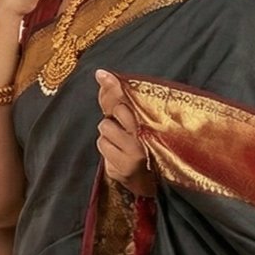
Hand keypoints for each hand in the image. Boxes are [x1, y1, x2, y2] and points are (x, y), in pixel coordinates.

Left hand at [94, 69, 157, 197]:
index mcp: (154, 119)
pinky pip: (103, 145)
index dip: (114, 86)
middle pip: (119, 109)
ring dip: (107, 136)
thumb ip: (115, 96)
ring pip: (106, 128)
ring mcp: (137, 150)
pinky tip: (117, 154)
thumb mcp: (129, 119)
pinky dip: (106, 149)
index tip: (102, 75)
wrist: (146, 181)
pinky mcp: (127, 165)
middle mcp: (149, 133)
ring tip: (119, 143)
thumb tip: (100, 73)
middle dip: (113, 117)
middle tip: (121, 126)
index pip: (130, 96)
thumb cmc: (136, 144)